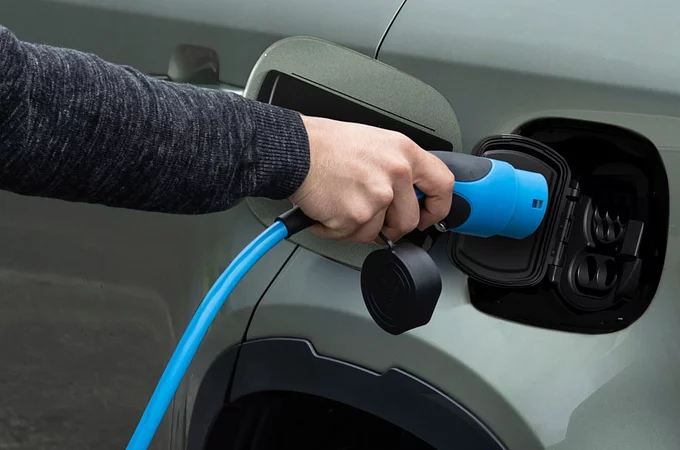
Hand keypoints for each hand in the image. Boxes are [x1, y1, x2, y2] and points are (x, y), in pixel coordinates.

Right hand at [289, 115, 454, 243]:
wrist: (295, 150)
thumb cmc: (325, 144)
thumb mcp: (375, 143)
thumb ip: (396, 168)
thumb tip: (405, 195)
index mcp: (404, 152)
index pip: (442, 185)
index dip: (437, 207)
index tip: (427, 215)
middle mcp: (396, 173)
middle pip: (409, 220)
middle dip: (390, 226)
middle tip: (370, 216)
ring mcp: (377, 196)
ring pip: (377, 231)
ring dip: (357, 226)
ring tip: (340, 203)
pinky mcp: (356, 216)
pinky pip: (351, 236)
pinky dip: (336, 230)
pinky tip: (328, 209)